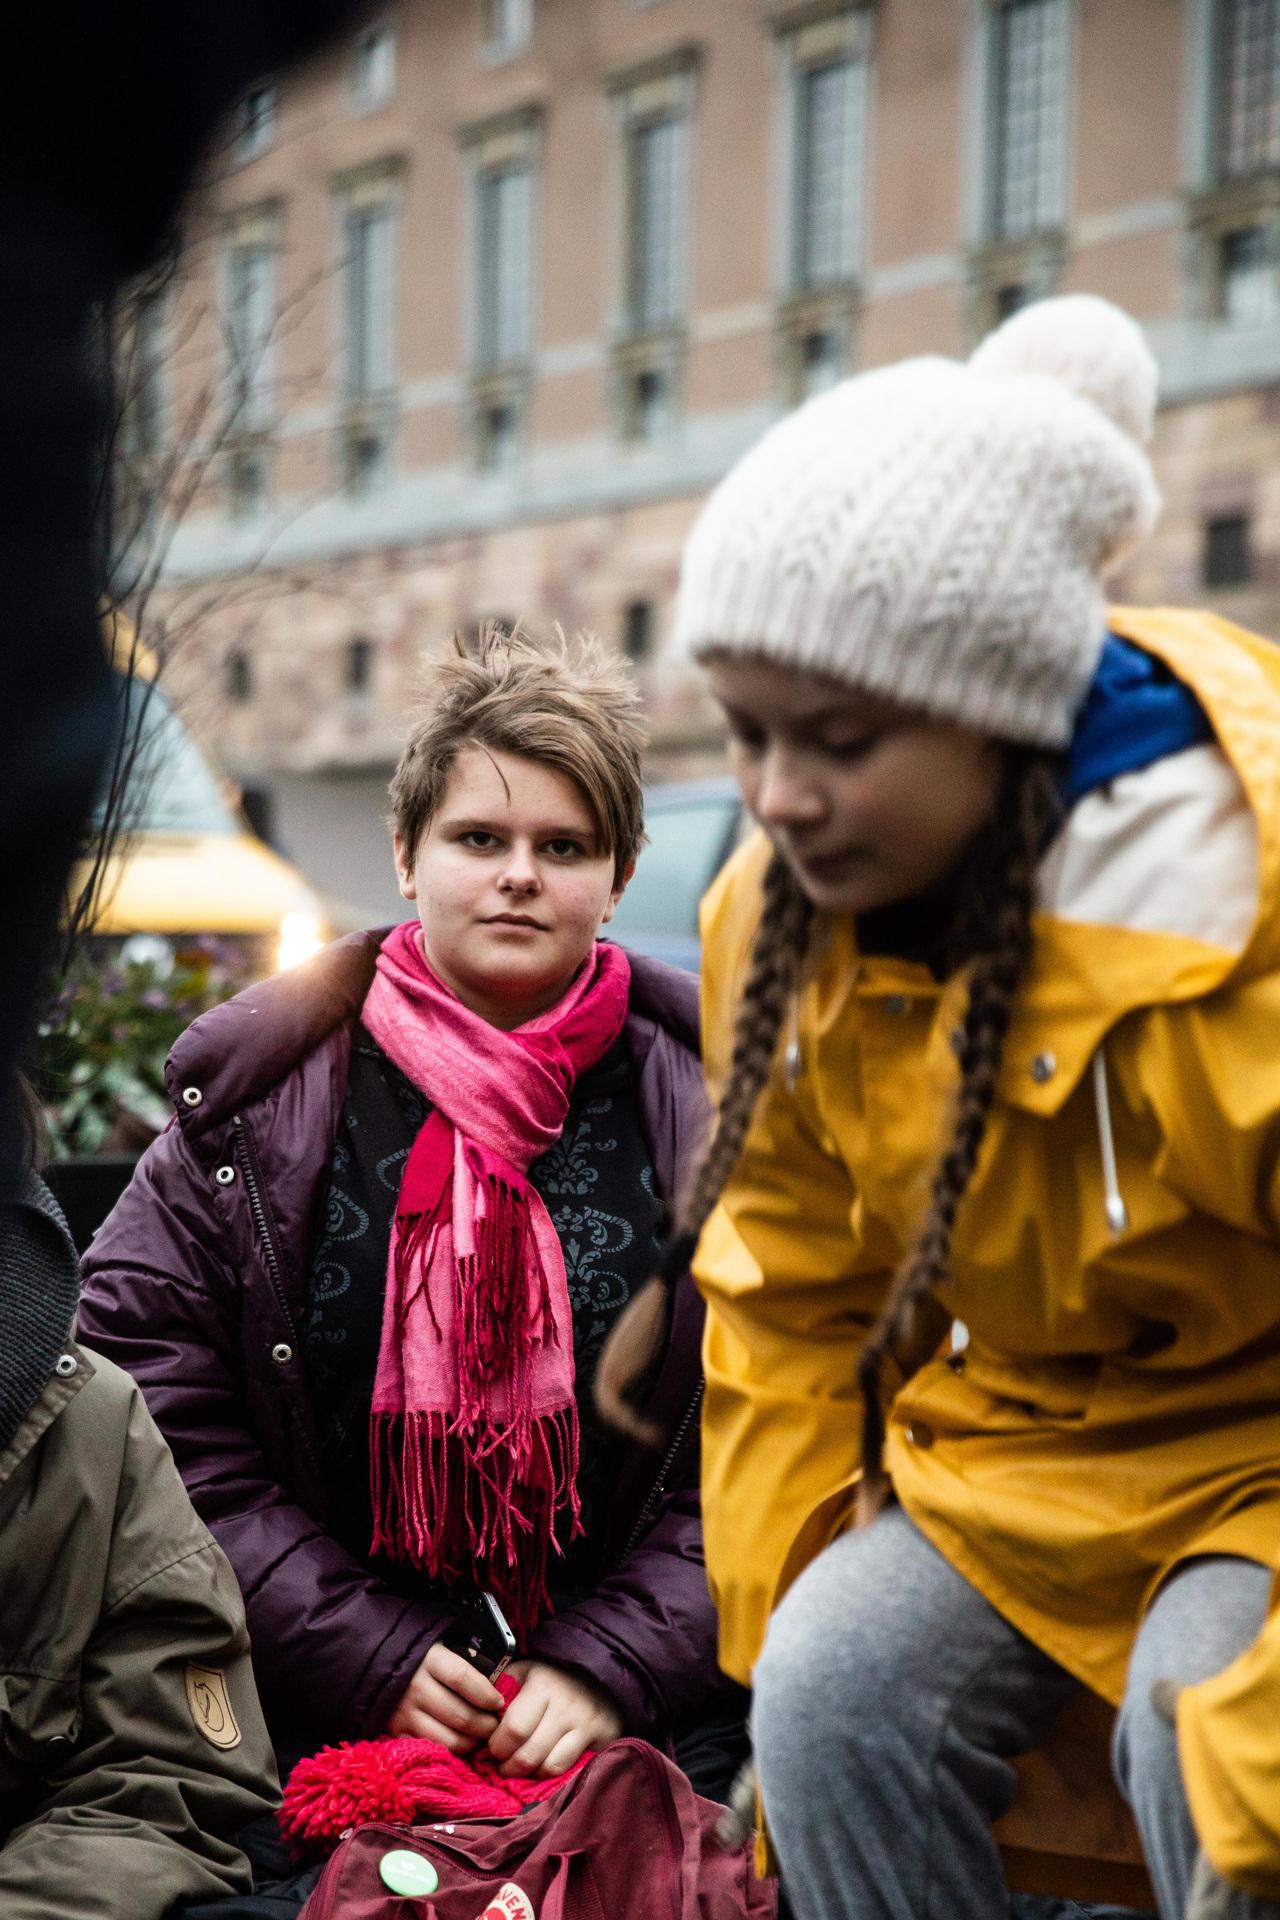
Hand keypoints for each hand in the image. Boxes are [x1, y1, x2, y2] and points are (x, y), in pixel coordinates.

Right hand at [386, 1639, 504, 1751]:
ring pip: (447, 1739)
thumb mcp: (441, 1647)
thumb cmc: (420, 1656)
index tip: (499, 1703)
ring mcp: (403, 1713)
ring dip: (471, 1742)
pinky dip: (449, 1751)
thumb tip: (497, 1686)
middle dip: (485, 1725)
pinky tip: (459, 1743)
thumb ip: (465, 1663)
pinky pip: (430, 1748)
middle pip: (460, 1715)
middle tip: (496, 1727)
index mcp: (429, 1659)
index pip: (464, 1679)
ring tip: (480, 1737)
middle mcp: (415, 1687)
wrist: (375, 1663)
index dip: (486, 1695)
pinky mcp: (395, 1732)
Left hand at [487, 1659, 622, 1778]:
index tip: (492, 1747)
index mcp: (542, 1685)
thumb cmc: (550, 1677)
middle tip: (502, 1764)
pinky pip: (568, 1770)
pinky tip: (541, 1767)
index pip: (513, 1730)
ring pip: (548, 1767)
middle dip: (508, 1766)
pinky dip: (549, 1774)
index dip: (497, 1746)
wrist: (597, 1677)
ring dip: (528, 1774)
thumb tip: (474, 1712)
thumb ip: (500, 1688)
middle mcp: (566, 1705)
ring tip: (520, 1767)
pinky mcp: (600, 1739)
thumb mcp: (524, 1672)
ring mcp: (585, 1724)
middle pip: (528, 1754)